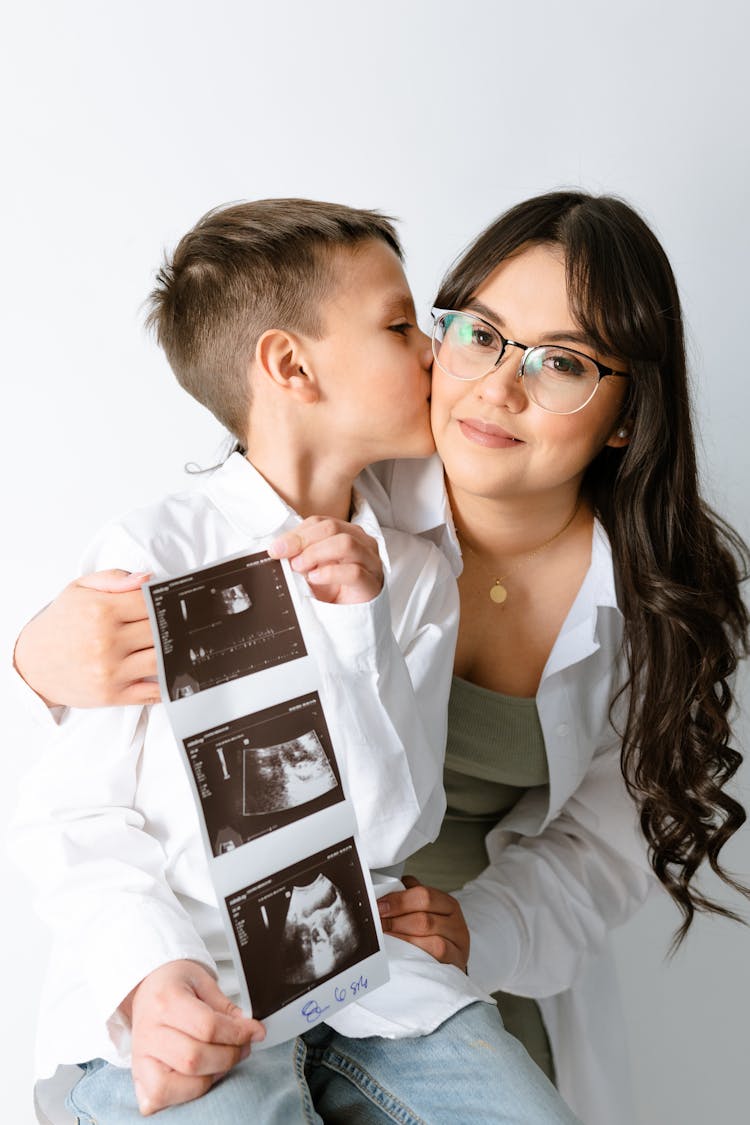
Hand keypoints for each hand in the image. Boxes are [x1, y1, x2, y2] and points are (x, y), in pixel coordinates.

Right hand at [13, 570, 159, 707]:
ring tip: (171, 645)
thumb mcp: (79, 590)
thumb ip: (114, 579)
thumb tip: (147, 578)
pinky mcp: (111, 694)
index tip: (168, 603)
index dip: (163, 601)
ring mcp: (110, 670)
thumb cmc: (60, 624)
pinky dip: (165, 683)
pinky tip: (167, 672)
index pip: (150, 602)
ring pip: (160, 658)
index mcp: (101, 610)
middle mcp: (106, 640)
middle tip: (174, 624)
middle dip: (169, 626)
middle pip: (159, 630)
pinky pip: (151, 691)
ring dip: (170, 652)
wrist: (32, 664)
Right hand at [124, 959, 264, 1115]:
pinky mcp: (137, 1074)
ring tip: (221, 1062)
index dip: (238, 1033)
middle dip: (228, 1056)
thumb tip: (250, 1030)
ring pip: (176, 1084)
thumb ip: (225, 1007)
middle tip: (242, 1047)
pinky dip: (182, 1095)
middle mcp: (149, 1031)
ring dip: (209, 1078)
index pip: (207, 1026)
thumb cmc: (173, 985)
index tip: (255, 1031)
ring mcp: (140, 1056)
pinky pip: (158, 1097)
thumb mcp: (202, 981)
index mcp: (166, 1000)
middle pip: (194, 1058)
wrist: (145, 988)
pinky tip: (197, 1077)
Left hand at [268, 516, 382, 603]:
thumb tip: (278, 548)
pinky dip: (330, 573)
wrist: (348, 619)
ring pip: (346, 544)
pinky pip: (353, 572)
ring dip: (316, 553)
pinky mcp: (372, 584)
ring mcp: (370, 562)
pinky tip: (315, 578)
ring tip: (299, 567)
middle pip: (332, 528)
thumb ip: (299, 555)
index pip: (321, 522)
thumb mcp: (311, 568)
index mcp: (348, 533)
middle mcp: (363, 543)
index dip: (296, 533)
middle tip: (284, 555)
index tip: (276, 548)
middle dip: (303, 540)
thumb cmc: (331, 590)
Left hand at [377, 876, 469, 971]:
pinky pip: (438, 958)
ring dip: (404, 940)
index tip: (378, 906)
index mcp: (447, 904)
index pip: (424, 895)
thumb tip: (385, 887)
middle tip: (378, 924)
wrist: (450, 960)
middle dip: (396, 922)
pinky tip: (401, 953)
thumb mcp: (426, 910)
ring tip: (385, 939)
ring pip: (432, 941)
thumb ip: (409, 896)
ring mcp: (458, 944)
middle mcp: (456, 922)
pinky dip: (418, 954)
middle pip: (425, 919)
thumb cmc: (435, 933)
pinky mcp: (456, 962)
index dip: (398, 900)